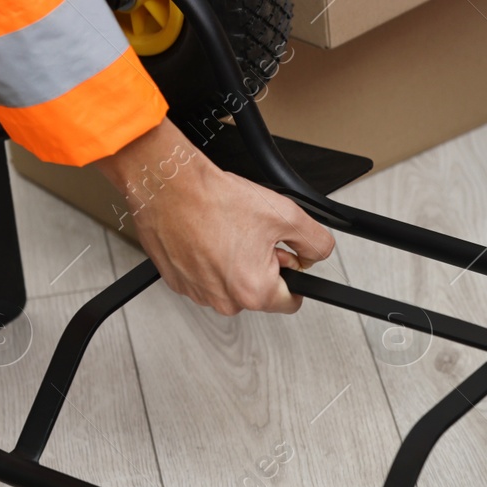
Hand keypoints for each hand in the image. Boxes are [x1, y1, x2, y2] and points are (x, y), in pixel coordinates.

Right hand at [96, 119, 334, 314]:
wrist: (168, 185)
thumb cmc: (214, 200)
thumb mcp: (285, 214)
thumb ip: (315, 241)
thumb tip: (318, 253)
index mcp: (254, 292)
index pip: (292, 301)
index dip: (294, 275)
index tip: (287, 258)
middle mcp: (225, 301)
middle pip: (260, 292)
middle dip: (263, 266)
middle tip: (252, 235)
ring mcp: (199, 293)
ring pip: (232, 284)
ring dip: (235, 263)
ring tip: (227, 231)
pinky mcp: (179, 282)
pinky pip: (206, 277)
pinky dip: (210, 260)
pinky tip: (208, 235)